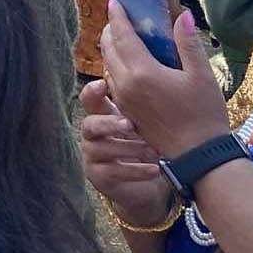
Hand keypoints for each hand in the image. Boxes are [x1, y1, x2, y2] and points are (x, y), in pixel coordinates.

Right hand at [80, 78, 177, 225]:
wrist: (152, 182)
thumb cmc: (150, 144)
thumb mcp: (149, 120)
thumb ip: (147, 99)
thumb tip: (163, 71)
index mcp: (104, 115)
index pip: (90, 99)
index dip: (92, 92)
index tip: (103, 84)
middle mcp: (94, 134)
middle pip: (89, 124)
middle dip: (109, 124)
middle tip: (130, 125)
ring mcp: (94, 156)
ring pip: (101, 149)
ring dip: (128, 149)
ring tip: (153, 151)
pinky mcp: (99, 177)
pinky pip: (113, 172)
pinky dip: (135, 170)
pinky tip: (155, 169)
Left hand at [101, 2, 230, 160]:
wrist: (198, 154)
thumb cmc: (204, 114)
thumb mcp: (201, 75)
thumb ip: (188, 43)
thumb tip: (183, 15)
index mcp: (142, 73)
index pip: (122, 37)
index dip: (117, 17)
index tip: (114, 1)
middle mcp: (126, 85)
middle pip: (109, 49)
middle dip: (111, 30)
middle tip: (119, 17)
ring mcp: (123, 99)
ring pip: (108, 65)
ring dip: (112, 48)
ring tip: (123, 36)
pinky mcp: (125, 110)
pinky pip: (114, 80)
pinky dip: (116, 65)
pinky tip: (130, 62)